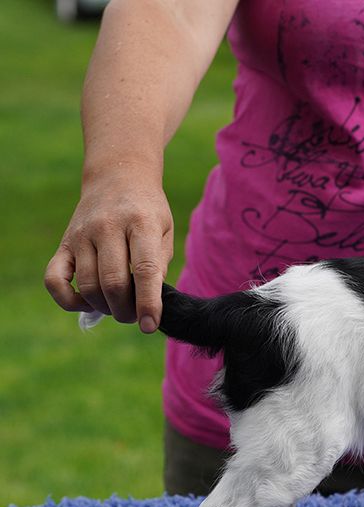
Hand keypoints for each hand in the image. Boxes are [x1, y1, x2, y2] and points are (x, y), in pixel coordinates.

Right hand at [45, 171, 173, 332]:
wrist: (116, 178)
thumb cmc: (147, 211)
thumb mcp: (165, 230)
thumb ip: (159, 264)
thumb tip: (148, 301)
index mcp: (141, 223)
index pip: (144, 270)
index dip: (148, 303)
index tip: (150, 326)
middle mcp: (107, 227)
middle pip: (114, 283)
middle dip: (126, 311)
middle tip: (135, 316)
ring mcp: (82, 235)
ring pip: (88, 286)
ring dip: (105, 307)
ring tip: (118, 307)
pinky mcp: (64, 244)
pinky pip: (54, 280)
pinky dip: (68, 300)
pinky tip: (87, 303)